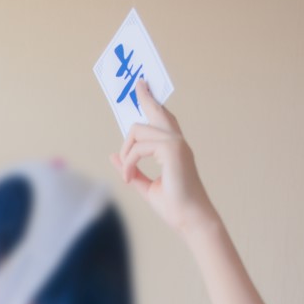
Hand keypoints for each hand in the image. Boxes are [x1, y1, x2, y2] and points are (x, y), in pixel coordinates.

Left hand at [108, 79, 217, 236]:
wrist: (190, 220)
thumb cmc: (174, 207)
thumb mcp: (146, 186)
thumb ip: (130, 169)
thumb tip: (113, 156)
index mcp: (174, 149)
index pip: (164, 119)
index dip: (154, 103)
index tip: (144, 90)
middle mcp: (176, 142)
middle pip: (156, 113)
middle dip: (146, 97)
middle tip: (139, 83)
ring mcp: (175, 144)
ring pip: (138, 132)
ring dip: (126, 154)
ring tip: (127, 175)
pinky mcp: (171, 150)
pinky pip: (138, 148)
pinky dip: (129, 163)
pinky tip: (129, 178)